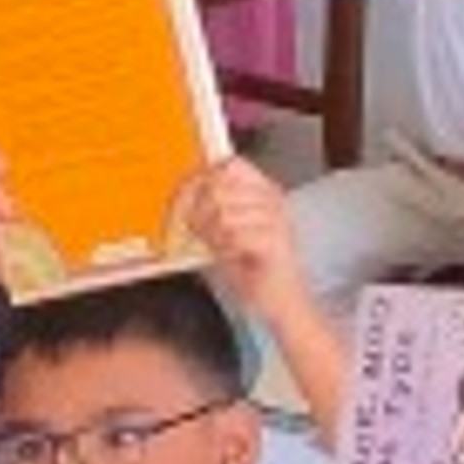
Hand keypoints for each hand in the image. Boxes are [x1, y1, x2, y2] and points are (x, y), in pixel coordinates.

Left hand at [188, 155, 313, 323]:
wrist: (279, 299)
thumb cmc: (251, 266)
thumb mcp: (224, 230)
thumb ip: (208, 208)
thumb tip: (183, 191)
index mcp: (263, 190)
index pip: (229, 164)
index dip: (202, 177)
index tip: (184, 197)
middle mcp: (272, 199)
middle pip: (220, 186)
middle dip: (200, 212)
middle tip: (201, 232)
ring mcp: (276, 218)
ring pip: (224, 211)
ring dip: (213, 235)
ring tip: (222, 248)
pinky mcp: (275, 240)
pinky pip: (234, 234)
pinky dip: (226, 249)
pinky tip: (234, 257)